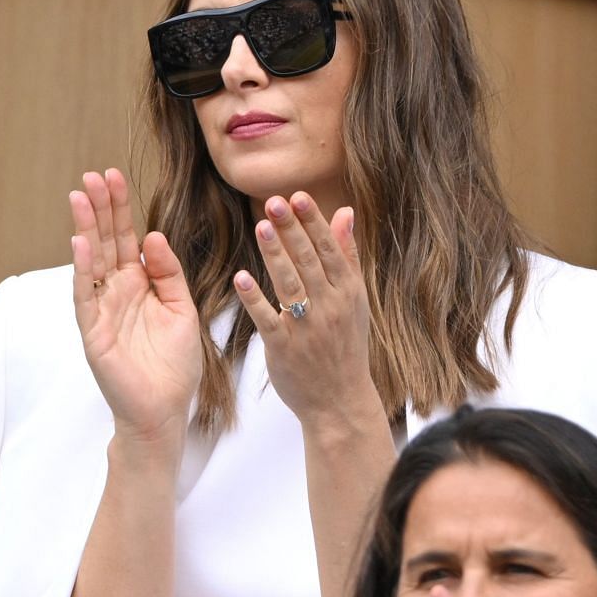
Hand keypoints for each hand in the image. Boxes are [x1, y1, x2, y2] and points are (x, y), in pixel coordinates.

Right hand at [71, 169, 202, 445]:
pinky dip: (82, 269)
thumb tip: (153, 235)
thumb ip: (169, 274)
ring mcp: (101, 309)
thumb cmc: (174, 365)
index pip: (126, 238)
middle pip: (105, 242)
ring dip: (85, 228)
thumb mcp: (182, 310)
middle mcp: (116, 292)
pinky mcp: (92, 331)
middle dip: (99, 208)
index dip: (120, 209)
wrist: (164, 410)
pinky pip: (85, 294)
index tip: (114, 176)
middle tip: (92, 176)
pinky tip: (80, 242)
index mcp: (139, 284)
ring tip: (79, 196)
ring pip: (91, 261)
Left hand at [232, 193, 375, 430]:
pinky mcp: (285, 347)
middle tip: (273, 201)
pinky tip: (241, 278)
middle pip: (308, 262)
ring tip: (260, 226)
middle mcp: (330, 307)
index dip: (312, 222)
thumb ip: (347, 255)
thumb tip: (345, 211)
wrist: (340, 400)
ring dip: (274, 255)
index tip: (297, 197)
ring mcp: (308, 328)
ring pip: (289, 284)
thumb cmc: (345, 346)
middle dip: (291, 230)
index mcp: (348, 292)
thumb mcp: (355, 300)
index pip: (329, 250)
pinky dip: (255, 299)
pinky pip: (268, 319)